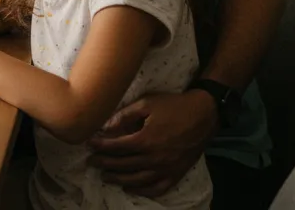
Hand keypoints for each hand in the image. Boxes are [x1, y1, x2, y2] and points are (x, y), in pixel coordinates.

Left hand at [87, 91, 215, 197]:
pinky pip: (158, 188)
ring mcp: (167, 168)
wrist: (205, 114)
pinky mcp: (177, 173)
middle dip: (104, 164)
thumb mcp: (147, 103)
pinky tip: (131, 188)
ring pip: (137, 180)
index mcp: (146, 140)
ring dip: (119, 180)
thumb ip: (124, 116)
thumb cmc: (174, 106)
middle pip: (123, 165)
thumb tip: (106, 127)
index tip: (89, 144)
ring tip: (105, 176)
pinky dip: (143, 191)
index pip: (116, 147)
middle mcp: (155, 158)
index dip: (100, 147)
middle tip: (91, 162)